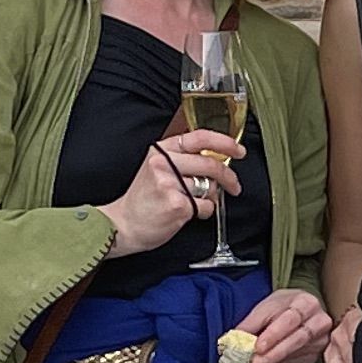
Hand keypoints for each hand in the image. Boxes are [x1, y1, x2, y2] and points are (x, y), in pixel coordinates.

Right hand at [101, 129, 243, 255]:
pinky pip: (205, 206)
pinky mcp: (176, 205)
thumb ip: (181, 160)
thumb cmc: (142, 200)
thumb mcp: (155, 169)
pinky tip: (189, 213)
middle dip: (229, 177)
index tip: (238, 150)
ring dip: (212, 197)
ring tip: (198, 203)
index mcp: (161, 151)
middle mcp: (164, 164)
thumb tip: (216, 160)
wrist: (122, 224)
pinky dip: (204, 212)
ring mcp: (170, 184)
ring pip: (210, 186)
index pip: (199, 138)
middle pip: (210, 163)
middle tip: (234, 186)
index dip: (224, 142)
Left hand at [228, 285, 330, 362]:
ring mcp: (321, 338)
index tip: (258, 346)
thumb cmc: (283, 307)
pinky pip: (300, 361)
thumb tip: (237, 339)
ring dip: (276, 360)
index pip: (290, 319)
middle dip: (274, 352)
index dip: (274, 334)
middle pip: (298, 338)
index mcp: (306, 303)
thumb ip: (253, 322)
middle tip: (255, 361)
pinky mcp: (318, 353)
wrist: (301, 310)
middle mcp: (319, 321)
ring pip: (299, 353)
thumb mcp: (266, 306)